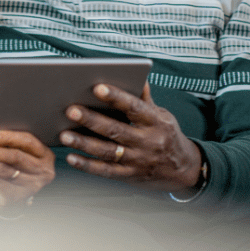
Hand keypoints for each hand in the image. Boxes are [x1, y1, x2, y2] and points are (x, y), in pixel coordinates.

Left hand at [0, 130, 54, 207]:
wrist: (22, 186)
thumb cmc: (21, 157)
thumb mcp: (23, 147)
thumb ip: (11, 139)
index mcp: (45, 153)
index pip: (28, 141)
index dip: (8, 137)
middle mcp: (41, 170)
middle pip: (14, 157)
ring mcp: (30, 184)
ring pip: (2, 170)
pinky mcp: (16, 194)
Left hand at [59, 83, 202, 192]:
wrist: (185, 170)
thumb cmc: (166, 134)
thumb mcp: (162, 115)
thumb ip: (144, 99)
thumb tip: (136, 75)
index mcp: (155, 122)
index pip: (134, 107)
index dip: (116, 97)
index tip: (97, 87)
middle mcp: (147, 142)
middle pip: (116, 130)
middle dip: (91, 120)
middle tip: (70, 110)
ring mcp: (138, 160)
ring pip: (107, 151)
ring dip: (84, 143)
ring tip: (64, 134)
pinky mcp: (130, 176)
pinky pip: (106, 171)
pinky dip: (87, 165)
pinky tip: (71, 157)